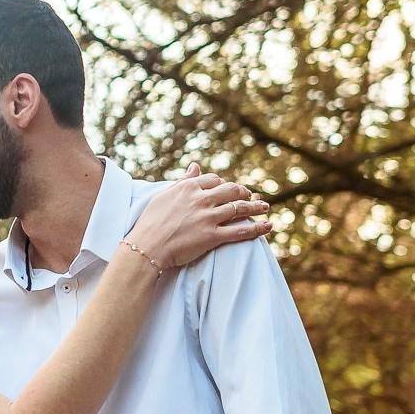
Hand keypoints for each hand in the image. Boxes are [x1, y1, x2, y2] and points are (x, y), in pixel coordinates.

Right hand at [124, 167, 270, 270]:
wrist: (146, 247)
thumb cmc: (149, 223)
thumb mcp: (164, 196)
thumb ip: (183, 181)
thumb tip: (195, 166)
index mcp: (188, 188)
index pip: (214, 180)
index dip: (224, 183)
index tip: (228, 189)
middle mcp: (201, 199)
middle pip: (231, 190)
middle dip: (243, 192)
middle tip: (250, 196)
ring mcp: (208, 217)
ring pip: (239, 208)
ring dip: (256, 207)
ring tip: (265, 207)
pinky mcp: (212, 236)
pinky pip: (240, 231)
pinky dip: (257, 228)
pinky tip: (268, 226)